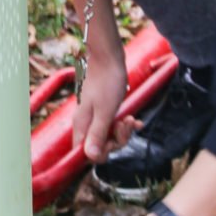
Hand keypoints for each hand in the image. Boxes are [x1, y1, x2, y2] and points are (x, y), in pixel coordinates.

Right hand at [73, 35, 135, 164]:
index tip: (113, 140)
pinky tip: (134, 120)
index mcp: (81, 125)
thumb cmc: (106, 83)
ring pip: (109, 136)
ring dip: (123, 131)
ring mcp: (94, 117)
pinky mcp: (103, 111)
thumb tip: (89, 157)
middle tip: (125, 124)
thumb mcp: (104, 112)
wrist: (109, 58)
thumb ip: (97, 135)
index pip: (87, 153)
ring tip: (131, 118)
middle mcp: (86, 123)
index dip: (102, 152)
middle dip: (117, 140)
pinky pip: (113, 126)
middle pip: (100, 146)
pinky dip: (124, 125)